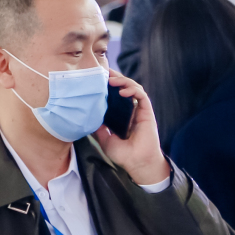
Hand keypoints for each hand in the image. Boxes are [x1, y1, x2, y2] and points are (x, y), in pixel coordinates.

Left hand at [96, 71, 169, 186]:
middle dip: (115, 77)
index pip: (116, 94)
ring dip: (123, 81)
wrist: (136, 162)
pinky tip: (122, 91)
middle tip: (104, 72)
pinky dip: (132, 89)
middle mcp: (131, 109)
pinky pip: (141, 95)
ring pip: (134, 87)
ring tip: (112, 80)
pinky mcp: (147, 111)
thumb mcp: (104, 138)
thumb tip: (87, 116)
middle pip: (125, 87)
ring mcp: (139, 109)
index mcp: (122, 114)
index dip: (109, 85)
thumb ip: (98, 127)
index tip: (99, 78)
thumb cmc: (123, 154)